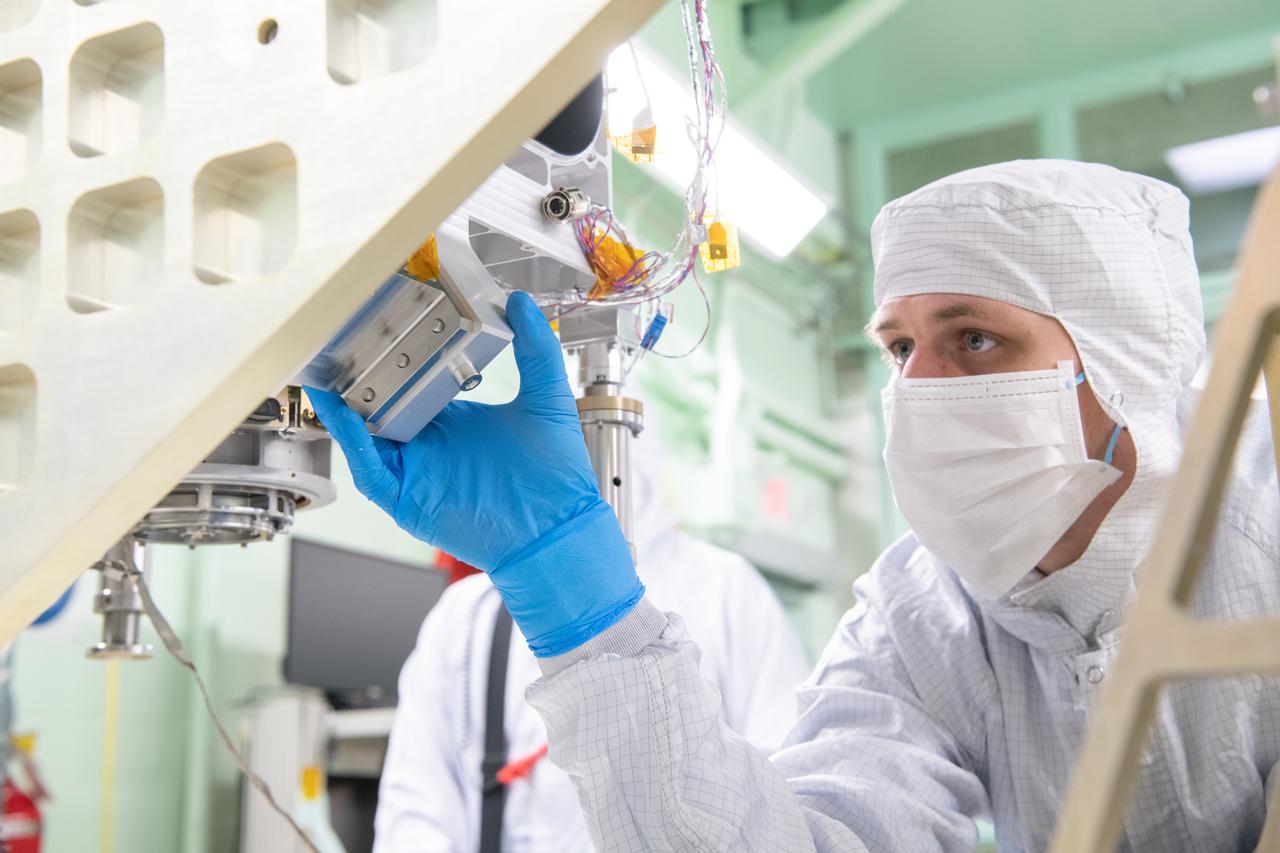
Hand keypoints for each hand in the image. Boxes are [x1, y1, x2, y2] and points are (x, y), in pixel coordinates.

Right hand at [307, 292, 641, 656]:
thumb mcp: (545, 397)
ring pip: (363, 435)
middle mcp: (428, 444)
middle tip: (338, 337)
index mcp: (452, 420)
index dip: (396, 355)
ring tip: (323, 369)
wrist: (560, 527)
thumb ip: (535, 348)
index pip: (412, 381)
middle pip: (379, 405)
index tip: (384, 320)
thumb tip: (522, 302)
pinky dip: (352, 441)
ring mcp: (415, 471)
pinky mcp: (407, 499)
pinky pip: (369, 468)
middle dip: (357, 375)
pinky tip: (344, 414)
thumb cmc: (555, 474)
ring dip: (342, 405)